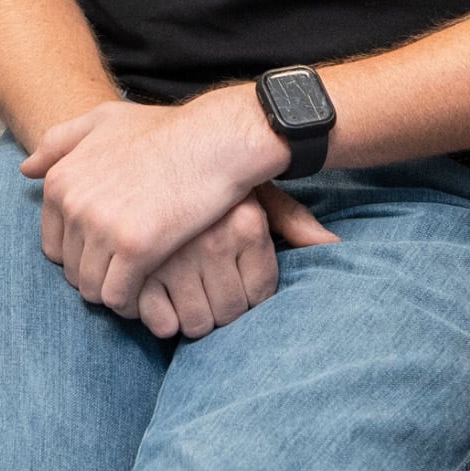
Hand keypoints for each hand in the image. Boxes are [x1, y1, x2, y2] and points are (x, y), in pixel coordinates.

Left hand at [23, 88, 287, 317]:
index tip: (109, 256)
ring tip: (140, 287)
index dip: (81, 255)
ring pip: (91, 287)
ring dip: (113, 292)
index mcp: (61, 180)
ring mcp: (102, 226)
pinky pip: (117, 296)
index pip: (53, 244)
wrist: (214, 140)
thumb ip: (60, 142)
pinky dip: (131, 302)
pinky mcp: (136, 248)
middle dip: (97, 275)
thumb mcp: (103, 121)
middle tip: (128, 274)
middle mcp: (73, 204)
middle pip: (71, 269)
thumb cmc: (164, 131)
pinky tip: (150, 293)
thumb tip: (26, 169)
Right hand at [135, 185, 338, 338]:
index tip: (232, 284)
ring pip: (195, 323)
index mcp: (246, 223)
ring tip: (180, 297)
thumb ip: (290, 218)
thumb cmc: (202, 171)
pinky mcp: (135, 266)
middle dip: (219, 311)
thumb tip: (333, 245)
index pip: (259, 295)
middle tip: (205, 294)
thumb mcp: (250, 187)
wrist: (140, 147)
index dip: (247, 297)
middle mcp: (213, 240)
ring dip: (189, 319)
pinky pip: (157, 320)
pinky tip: (153, 297)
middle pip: (229, 313)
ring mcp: (171, 256)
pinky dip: (156, 318)